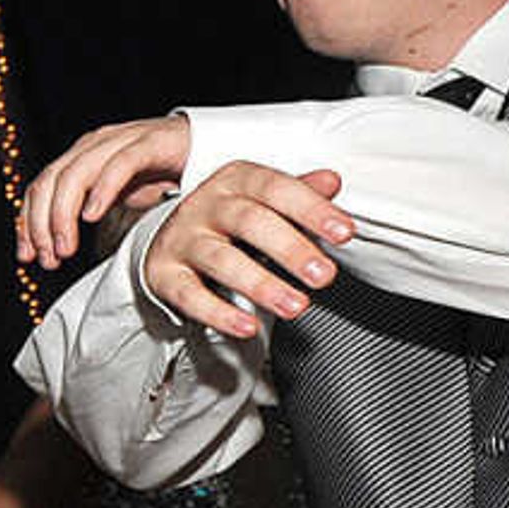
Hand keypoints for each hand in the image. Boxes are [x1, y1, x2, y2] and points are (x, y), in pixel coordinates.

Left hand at [16, 116, 193, 267]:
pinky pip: (120, 164)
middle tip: (49, 258)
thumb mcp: (116, 199)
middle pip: (50, 182)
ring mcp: (121, 140)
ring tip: (65, 247)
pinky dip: (101, 190)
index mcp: (82, 158)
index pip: (39, 188)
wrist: (212, 148)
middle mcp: (95, 145)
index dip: (27, 224)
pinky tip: (92, 215)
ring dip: (63, 215)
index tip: (27, 256)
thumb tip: (56, 248)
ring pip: (76, 174)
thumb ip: (86, 214)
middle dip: (41, 225)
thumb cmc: (163, 174)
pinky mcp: (151, 142)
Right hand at [134, 161, 354, 339]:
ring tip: (295, 306)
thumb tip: (331, 181)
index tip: (344, 232)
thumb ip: (300, 193)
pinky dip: (219, 313)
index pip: (277, 188)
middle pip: (249, 222)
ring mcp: (182, 239)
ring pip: (221, 260)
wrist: (173, 240)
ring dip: (261, 285)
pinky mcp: (164, 274)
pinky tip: (247, 327)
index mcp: (236, 180)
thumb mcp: (264, 201)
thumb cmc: (229, 222)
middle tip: (323, 275)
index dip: (313, 210)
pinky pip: (190, 295)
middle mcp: (205, 205)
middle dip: (290, 249)